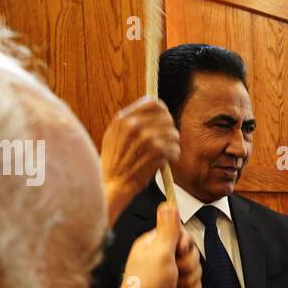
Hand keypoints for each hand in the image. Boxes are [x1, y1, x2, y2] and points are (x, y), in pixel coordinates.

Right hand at [100, 97, 179, 222]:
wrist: (112, 185)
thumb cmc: (114, 163)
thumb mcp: (113, 135)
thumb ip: (129, 121)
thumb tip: (152, 108)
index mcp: (123, 118)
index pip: (153, 103)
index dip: (162, 111)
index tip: (164, 120)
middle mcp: (135, 125)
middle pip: (167, 118)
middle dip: (168, 130)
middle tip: (165, 141)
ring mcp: (147, 138)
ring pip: (173, 134)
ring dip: (172, 144)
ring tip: (164, 153)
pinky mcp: (157, 152)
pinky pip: (175, 149)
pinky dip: (173, 156)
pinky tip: (164, 161)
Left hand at [104, 203, 188, 287]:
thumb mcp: (159, 253)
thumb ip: (168, 228)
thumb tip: (168, 202)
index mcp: (154, 244)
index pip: (183, 234)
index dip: (186, 246)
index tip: (178, 253)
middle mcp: (161, 258)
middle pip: (192, 254)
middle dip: (188, 267)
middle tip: (175, 275)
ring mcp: (169, 276)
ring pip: (196, 272)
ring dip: (189, 284)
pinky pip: (195, 287)